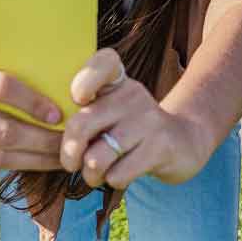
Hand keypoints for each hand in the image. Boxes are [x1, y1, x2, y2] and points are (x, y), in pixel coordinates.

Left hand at [59, 49, 213, 189]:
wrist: (182, 142)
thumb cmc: (132, 131)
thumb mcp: (111, 113)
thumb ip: (84, 119)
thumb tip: (60, 147)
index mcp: (118, 82)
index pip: (105, 61)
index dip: (85, 78)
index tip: (79, 99)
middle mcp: (133, 95)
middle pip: (81, 124)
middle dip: (69, 153)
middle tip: (72, 163)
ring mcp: (148, 119)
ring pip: (96, 157)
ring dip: (90, 174)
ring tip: (96, 173)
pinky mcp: (160, 146)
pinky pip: (118, 174)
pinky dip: (112, 181)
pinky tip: (121, 174)